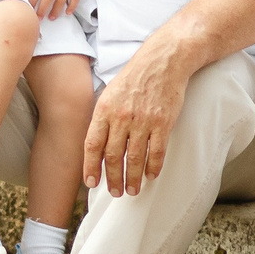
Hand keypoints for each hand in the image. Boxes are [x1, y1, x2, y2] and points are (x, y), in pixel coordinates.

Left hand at [83, 50, 191, 196]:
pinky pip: (157, 152)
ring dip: (132, 178)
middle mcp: (121, 117)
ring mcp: (143, 120)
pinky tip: (150, 176)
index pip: (92, 145)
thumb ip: (102, 119)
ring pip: (134, 158)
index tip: (91, 183)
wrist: (163, 61)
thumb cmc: (134, 78)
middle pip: (113, 156)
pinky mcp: (163, 122)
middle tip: (115, 193)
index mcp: (104, 110)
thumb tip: (95, 147)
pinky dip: (153, 167)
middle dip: (112, 179)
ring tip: (131, 190)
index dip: (90, 167)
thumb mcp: (110, 94)